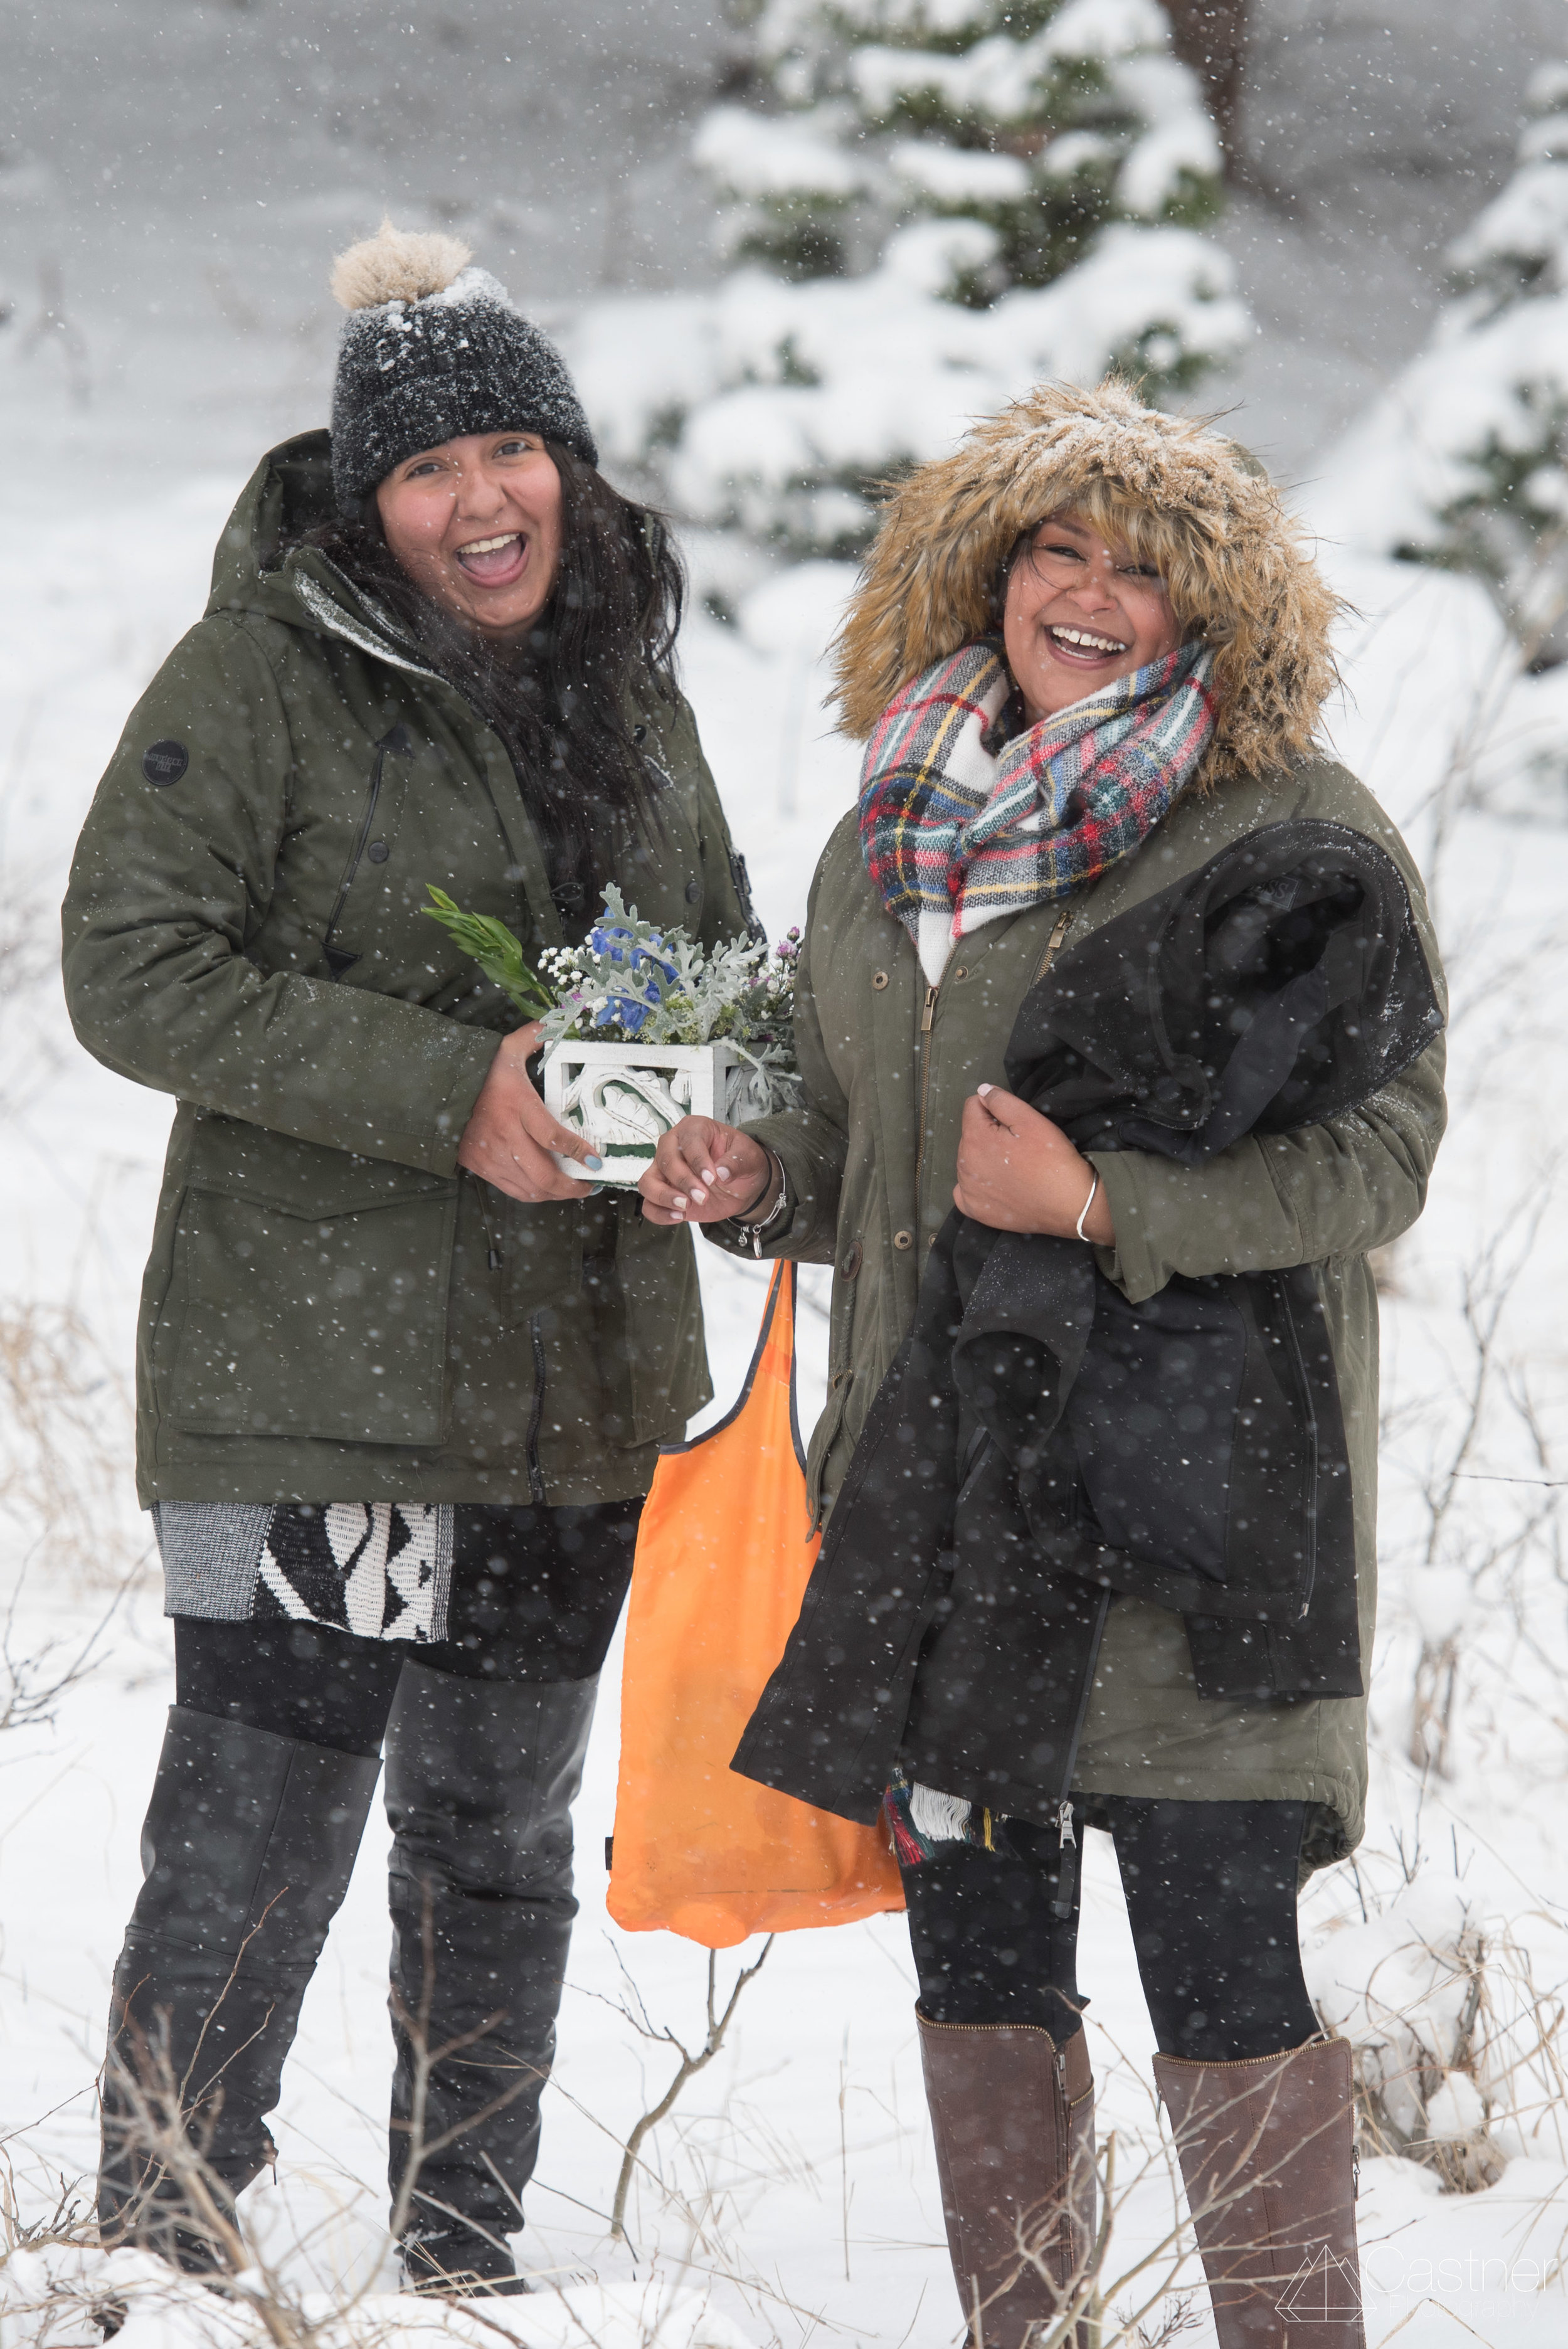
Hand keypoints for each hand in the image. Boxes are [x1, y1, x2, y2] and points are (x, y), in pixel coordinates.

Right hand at [456, 1023, 602, 1204]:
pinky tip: (546, 1189)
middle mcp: (505, 1135)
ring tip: (573, 1188)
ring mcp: (491, 1155)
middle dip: (572, 1186)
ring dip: (555, 1194)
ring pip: (531, 1188)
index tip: (595, 1160)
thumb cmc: (477, 1072)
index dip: (577, 1151)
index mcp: (516, 1106)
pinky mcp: (480, 1166)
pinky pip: (513, 1190)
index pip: (552, 1136)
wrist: (436, 1091)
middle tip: (588, 1183)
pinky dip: (534, 1194)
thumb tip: (554, 1022)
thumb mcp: (506, 1050)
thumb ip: (534, 1036)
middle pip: (544, 1174)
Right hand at [639, 1116, 774, 1227]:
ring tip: (686, 1206)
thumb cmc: (741, 1162)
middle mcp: (673, 1146)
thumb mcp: (749, 1157)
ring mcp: (664, 1171)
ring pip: (648, 1182)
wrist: (741, 1184)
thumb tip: (721, 1172)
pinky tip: (680, 1216)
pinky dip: (660, 1213)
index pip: (689, 1141)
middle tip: (703, 1196)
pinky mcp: (664, 1193)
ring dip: (665, 1196)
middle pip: (665, 1161)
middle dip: (684, 1181)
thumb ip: (737, 1161)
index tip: (712, 1178)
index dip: (699, 1161)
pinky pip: (649, 1205)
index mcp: (695, 1128)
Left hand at [953, 1085, 1114, 1242]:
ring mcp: (968, 1190)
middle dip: (988, 1133)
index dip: (993, 1108)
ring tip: (1013, 1166)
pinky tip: (998, 1185)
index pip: (972, 1107)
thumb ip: (1001, 1101)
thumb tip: (981, 1091)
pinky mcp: (974, 1209)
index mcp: (974, 1138)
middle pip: (970, 1135)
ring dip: (984, 1158)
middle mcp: (963, 1164)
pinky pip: (966, 1190)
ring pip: (969, 1161)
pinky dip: (979, 1185)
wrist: (1069, 1206)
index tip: (1013, 1121)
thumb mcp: (1031, 1120)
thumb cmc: (1052, 1159)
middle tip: (1018, 1146)